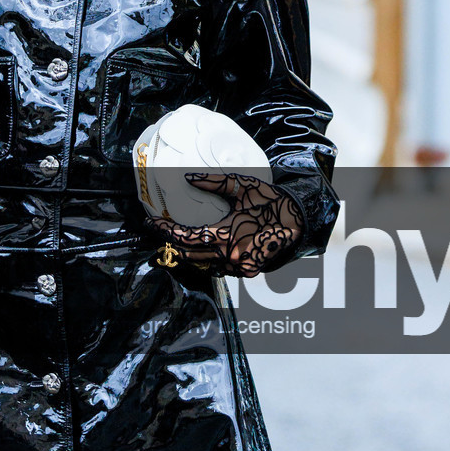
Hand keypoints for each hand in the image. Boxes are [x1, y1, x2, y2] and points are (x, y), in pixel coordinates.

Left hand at [154, 172, 302, 277]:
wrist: (298, 223)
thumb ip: (215, 183)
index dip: (165, 231)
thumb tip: (189, 177)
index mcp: (225, 235)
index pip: (185, 237)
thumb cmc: (270, 201)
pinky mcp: (247, 273)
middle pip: (188, 256)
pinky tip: (203, 250)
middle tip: (158, 232)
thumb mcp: (243, 187)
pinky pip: (219, 269)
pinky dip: (209, 260)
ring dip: (188, 254)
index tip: (151, 223)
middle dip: (170, 244)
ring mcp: (238, 268)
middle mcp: (229, 256)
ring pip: (203, 265)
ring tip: (175, 241)